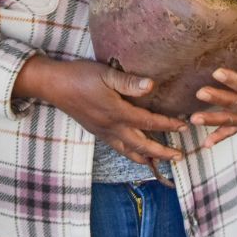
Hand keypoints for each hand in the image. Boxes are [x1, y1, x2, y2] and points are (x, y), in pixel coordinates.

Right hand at [14, 56, 185, 165]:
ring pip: (128, 151)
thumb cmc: (79, 76)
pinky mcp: (96, 131)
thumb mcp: (105, 74)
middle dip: (162, 152)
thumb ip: (129, 82)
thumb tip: (152, 85)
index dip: (168, 125)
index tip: (184, 127)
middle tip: (178, 157)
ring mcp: (103, 131)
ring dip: (146, 157)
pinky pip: (117, 148)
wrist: (53, 85)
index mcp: (117, 113)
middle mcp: (112, 127)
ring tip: (159, 162)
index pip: (149, 123)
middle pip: (142, 145)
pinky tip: (133, 152)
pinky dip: (130, 153)